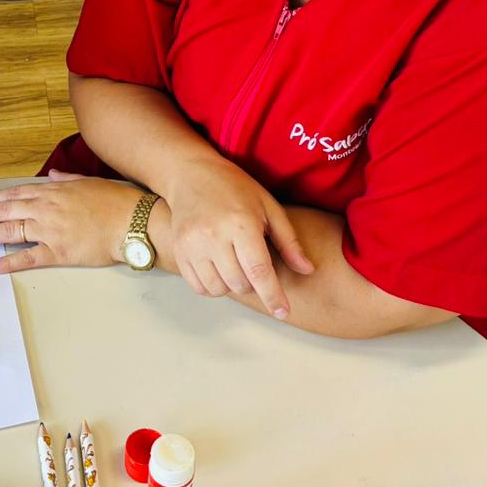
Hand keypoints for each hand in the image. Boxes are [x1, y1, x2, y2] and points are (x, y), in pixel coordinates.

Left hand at [0, 171, 137, 274]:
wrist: (132, 221)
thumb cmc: (117, 201)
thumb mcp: (90, 182)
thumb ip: (68, 179)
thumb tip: (55, 174)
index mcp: (54, 191)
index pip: (17, 193)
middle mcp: (46, 209)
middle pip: (6, 211)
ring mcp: (50, 230)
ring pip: (10, 231)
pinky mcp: (57, 252)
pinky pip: (27, 258)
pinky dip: (7, 262)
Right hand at [168, 157, 313, 315]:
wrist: (191, 174)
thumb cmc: (235, 188)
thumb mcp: (268, 206)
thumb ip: (288, 241)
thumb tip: (307, 270)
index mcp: (241, 224)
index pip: (259, 271)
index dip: (273, 295)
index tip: (283, 312)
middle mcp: (213, 236)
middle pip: (240, 283)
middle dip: (253, 283)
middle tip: (253, 262)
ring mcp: (192, 245)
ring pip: (218, 289)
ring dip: (232, 285)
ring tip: (235, 264)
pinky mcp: (179, 251)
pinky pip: (199, 287)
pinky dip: (213, 286)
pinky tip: (219, 268)